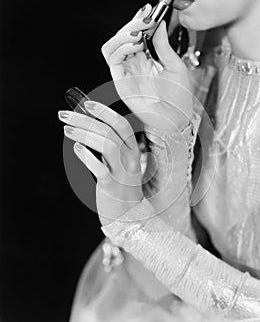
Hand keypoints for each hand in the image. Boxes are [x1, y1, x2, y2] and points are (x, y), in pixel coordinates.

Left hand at [58, 101, 143, 225]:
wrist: (131, 217)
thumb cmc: (122, 187)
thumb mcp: (122, 164)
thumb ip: (110, 147)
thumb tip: (88, 128)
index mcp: (133, 150)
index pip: (121, 124)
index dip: (104, 112)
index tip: (86, 105)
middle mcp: (131, 159)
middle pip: (109, 131)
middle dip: (85, 119)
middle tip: (64, 115)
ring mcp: (122, 172)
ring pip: (107, 144)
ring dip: (85, 133)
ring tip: (66, 130)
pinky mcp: (112, 187)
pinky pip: (100, 169)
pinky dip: (86, 156)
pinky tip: (76, 149)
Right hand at [101, 4, 192, 131]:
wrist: (177, 119)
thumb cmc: (178, 98)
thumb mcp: (174, 64)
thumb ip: (163, 45)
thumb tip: (158, 23)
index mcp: (146, 60)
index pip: (135, 36)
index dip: (139, 21)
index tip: (149, 10)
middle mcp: (134, 66)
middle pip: (121, 38)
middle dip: (131, 24)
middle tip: (145, 19)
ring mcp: (126, 74)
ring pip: (111, 47)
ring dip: (122, 35)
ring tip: (138, 31)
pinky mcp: (122, 83)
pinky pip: (113, 61)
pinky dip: (120, 48)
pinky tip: (134, 43)